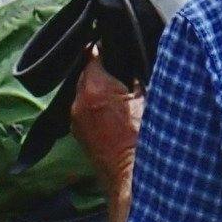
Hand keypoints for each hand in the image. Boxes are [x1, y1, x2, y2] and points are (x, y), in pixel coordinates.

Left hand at [70, 50, 145, 185]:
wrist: (131, 176)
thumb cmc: (144, 139)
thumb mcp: (146, 99)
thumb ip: (134, 77)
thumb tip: (131, 64)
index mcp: (96, 87)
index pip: (93, 53)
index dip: (105, 47)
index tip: (115, 45)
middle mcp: (79, 101)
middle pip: (86, 71)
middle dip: (101, 69)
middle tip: (120, 71)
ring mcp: (75, 118)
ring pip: (83, 91)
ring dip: (97, 88)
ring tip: (116, 93)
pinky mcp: (77, 132)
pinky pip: (83, 109)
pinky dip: (94, 105)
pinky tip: (110, 112)